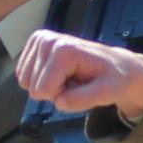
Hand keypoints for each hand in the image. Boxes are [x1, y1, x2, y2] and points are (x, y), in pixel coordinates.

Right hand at [16, 30, 142, 119]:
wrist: (118, 66)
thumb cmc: (113, 78)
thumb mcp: (107, 92)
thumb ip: (83, 99)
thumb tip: (59, 102)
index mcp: (63, 50)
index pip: (41, 91)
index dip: (61, 95)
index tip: (79, 84)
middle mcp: (48, 40)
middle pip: (32, 86)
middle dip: (55, 89)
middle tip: (76, 80)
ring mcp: (40, 40)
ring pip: (26, 81)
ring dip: (49, 84)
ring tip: (71, 76)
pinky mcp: (35, 44)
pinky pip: (24, 75)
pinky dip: (44, 78)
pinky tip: (62, 71)